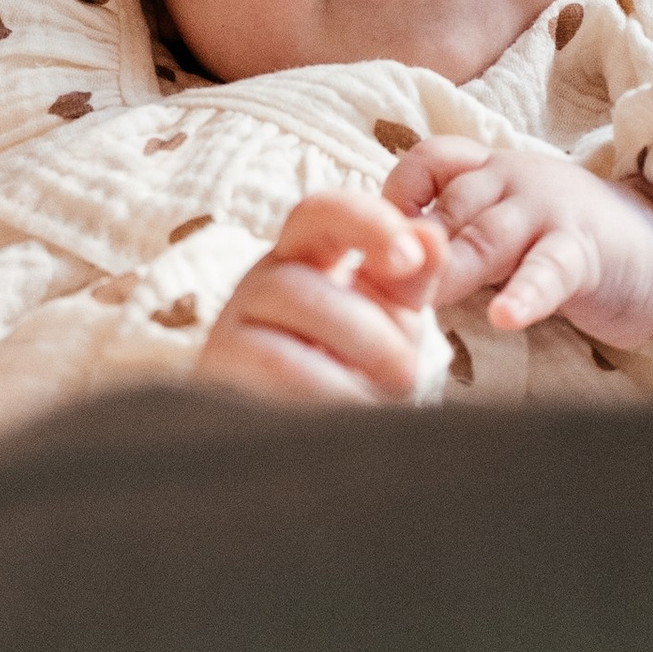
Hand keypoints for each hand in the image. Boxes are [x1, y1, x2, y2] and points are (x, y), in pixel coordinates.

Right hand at [196, 192, 447, 404]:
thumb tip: (432, 234)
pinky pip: (276, 367)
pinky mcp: (220, 368)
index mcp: (305, 254)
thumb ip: (410, 277)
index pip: (322, 212)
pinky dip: (326, 392)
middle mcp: (262, 280)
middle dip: (372, 330)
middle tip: (407, 373)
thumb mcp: (391, 318)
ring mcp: (232, 324)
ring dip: (353, 362)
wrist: (306, 439)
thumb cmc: (352, 367)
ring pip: (290, 321)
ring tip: (379, 399)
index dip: (368, 223)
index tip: (411, 257)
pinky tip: (346, 414)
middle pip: (308, 281)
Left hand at [381, 138, 652, 352]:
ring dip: (451, 269)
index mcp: (489, 171)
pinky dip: (525, 294)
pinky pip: (550, 271)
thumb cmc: (561, 248)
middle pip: (449, 206)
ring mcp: (550, 213)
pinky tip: (504, 317)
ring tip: (422, 303)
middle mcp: (514, 180)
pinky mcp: (585, 254)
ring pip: (488, 236)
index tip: (370, 240)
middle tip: (374, 293)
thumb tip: (374, 278)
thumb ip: (449, 241)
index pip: (430, 159)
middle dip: (410, 249)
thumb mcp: (500, 231)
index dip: (396, 192)